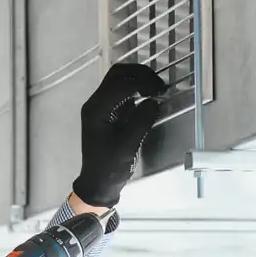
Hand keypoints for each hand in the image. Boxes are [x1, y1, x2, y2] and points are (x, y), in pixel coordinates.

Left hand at [71, 61, 167, 208]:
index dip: (142, 82)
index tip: (160, 89)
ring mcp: (99, 106)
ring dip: (137, 79)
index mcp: (97, 109)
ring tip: (155, 88)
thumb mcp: (128, 145)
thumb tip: (153, 102)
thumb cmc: (111, 166)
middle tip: (159, 84)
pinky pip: (119, 91)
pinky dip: (134, 88)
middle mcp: (95, 103)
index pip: (120, 84)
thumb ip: (141, 120)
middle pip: (117, 74)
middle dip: (140, 74)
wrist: (98, 182)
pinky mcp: (106, 111)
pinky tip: (147, 96)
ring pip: (118, 80)